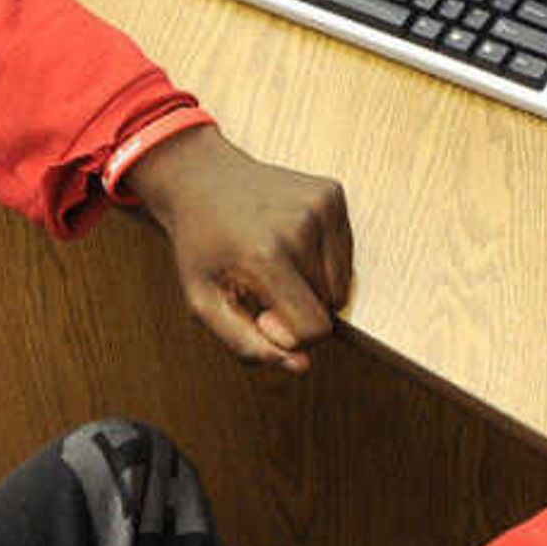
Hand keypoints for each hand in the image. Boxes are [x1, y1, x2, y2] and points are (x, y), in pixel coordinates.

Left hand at [123, 127, 354, 371]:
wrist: (201, 179)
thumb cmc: (200, 245)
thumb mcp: (202, 302)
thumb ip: (247, 344)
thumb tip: (301, 365)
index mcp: (265, 256)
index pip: (314, 328)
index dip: (289, 334)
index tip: (259, 313)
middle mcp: (300, 227)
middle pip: (329, 306)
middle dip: (300, 307)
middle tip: (263, 285)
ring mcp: (321, 205)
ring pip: (341, 282)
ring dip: (313, 284)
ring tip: (277, 262)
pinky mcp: (333, 193)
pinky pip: (346, 252)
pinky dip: (323, 258)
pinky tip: (291, 240)